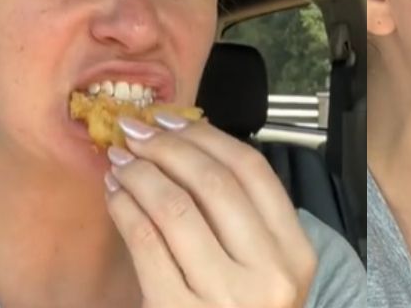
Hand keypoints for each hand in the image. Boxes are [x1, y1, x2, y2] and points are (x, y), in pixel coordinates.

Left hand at [103, 114, 316, 306]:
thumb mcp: (264, 270)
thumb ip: (242, 218)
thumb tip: (189, 145)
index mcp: (295, 254)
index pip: (254, 173)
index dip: (209, 137)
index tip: (174, 121)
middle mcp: (268, 274)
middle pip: (214, 184)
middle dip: (168, 148)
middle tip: (136, 132)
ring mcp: (224, 297)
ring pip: (176, 209)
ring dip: (140, 174)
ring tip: (120, 161)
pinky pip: (146, 244)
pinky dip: (125, 209)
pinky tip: (115, 195)